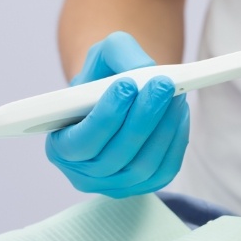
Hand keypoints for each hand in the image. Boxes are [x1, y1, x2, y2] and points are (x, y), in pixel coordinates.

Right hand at [46, 32, 189, 197]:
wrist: (122, 96)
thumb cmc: (106, 78)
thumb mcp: (104, 56)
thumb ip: (118, 55)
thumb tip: (143, 71)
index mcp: (61, 148)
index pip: (82, 141)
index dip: (106, 116)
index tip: (127, 85)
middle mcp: (85, 174)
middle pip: (117, 155)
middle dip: (143, 118)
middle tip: (162, 85)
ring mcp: (117, 185)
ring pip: (144, 164)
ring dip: (164, 128)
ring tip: (176, 95)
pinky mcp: (146, 185)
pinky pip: (166, 169)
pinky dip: (176, 140)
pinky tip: (179, 113)